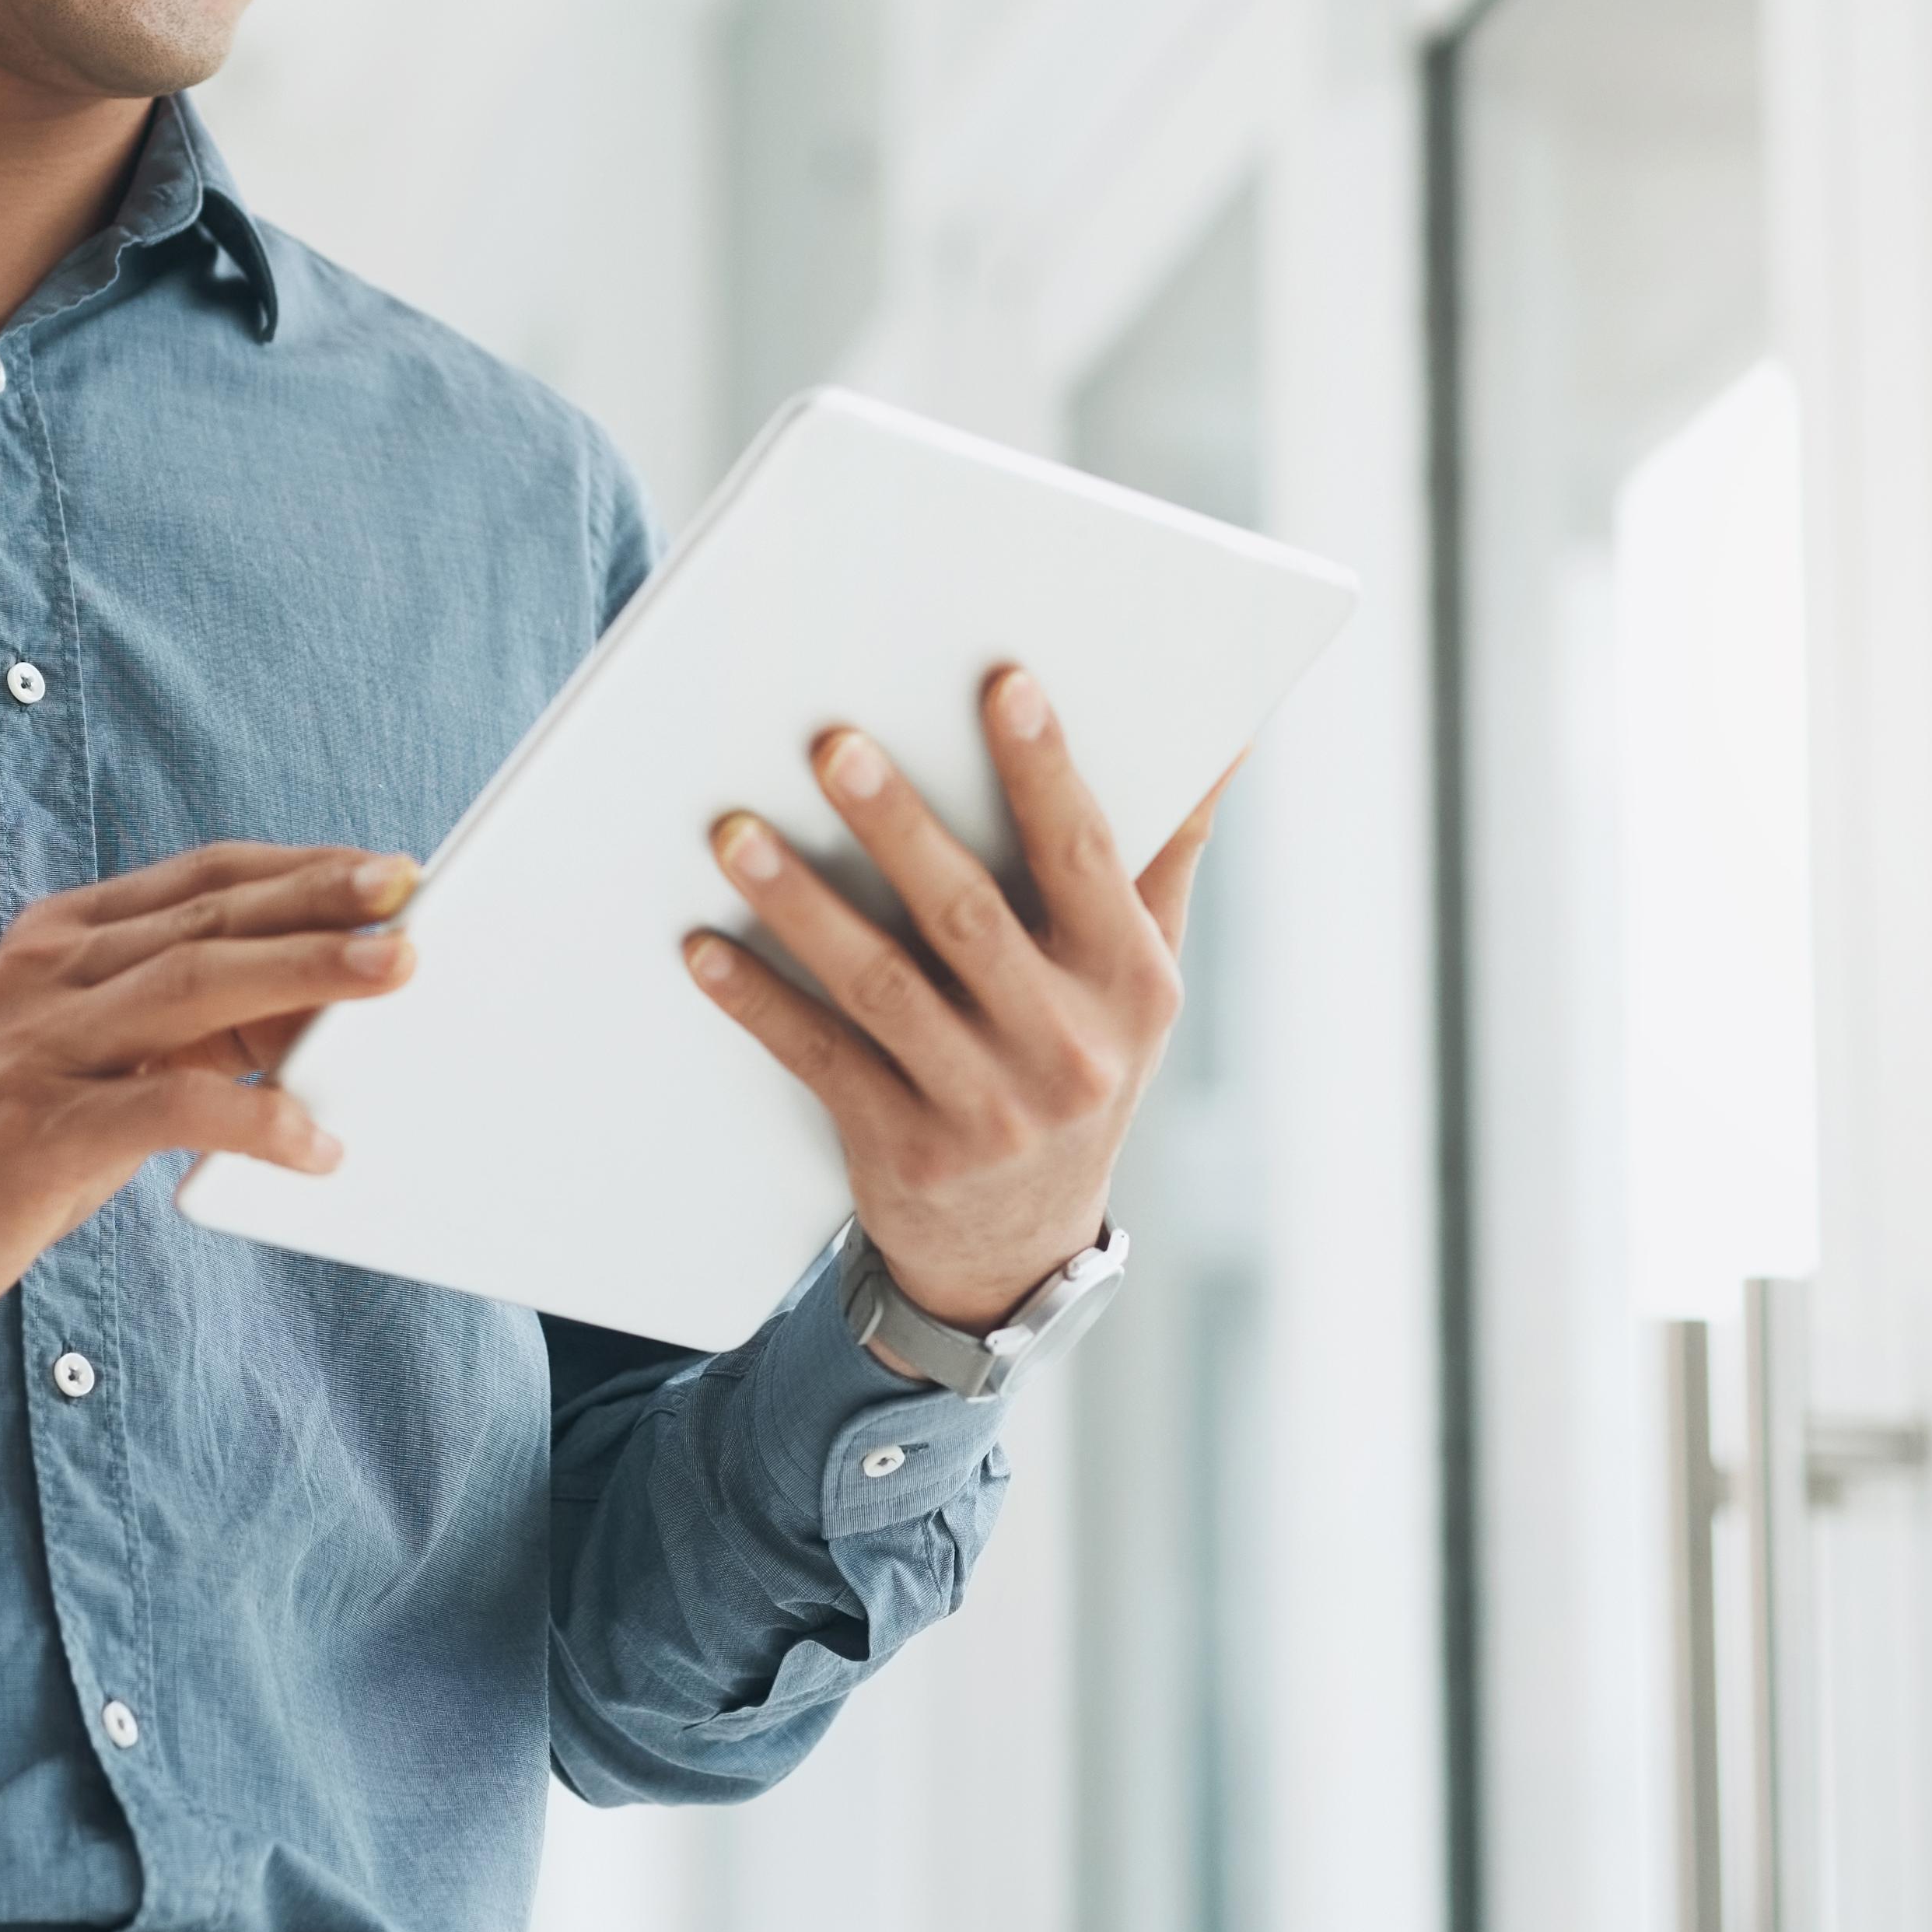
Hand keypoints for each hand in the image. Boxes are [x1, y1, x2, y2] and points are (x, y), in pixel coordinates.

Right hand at [0, 841, 417, 1367]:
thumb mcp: (90, 1062)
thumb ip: (182, 1029)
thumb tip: (315, 1010)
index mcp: (60, 939)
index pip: (200, 877)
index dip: (297, 868)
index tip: (387, 866)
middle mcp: (48, 973)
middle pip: (208, 916)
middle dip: (318, 899)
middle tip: (410, 891)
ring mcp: (37, 1047)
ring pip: (193, 984)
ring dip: (302, 972)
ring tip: (394, 973)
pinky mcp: (36, 1132)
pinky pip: (164, 1108)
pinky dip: (250, 1118)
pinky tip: (312, 1143)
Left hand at [680, 669, 1225, 1346]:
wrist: (1019, 1247)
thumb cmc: (1078, 1062)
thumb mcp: (1141, 976)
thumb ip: (1165, 854)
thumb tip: (1227, 738)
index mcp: (1131, 983)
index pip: (1086, 858)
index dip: (1046, 771)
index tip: (1004, 684)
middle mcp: (1066, 1047)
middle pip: (970, 918)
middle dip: (899, 826)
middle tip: (835, 745)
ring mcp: (984, 1108)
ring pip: (882, 987)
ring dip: (803, 906)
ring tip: (737, 833)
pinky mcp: (904, 1151)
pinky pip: (820, 1059)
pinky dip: (759, 1001)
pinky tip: (704, 946)